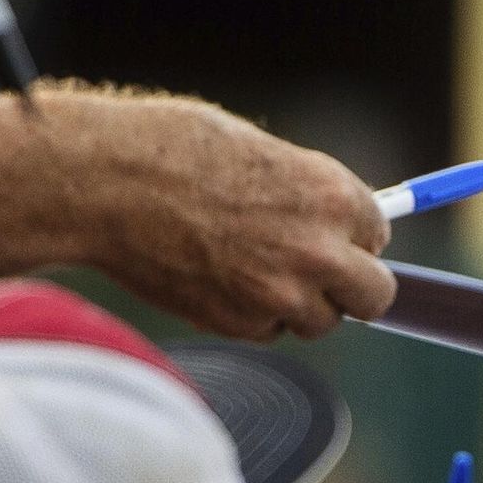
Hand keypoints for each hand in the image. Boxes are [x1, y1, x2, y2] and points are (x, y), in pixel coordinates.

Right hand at [60, 88, 393, 338]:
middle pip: (375, 296)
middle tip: (322, 276)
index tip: (336, 237)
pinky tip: (215, 278)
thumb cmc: (173, 150)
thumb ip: (307, 194)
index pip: (378, 235)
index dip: (353, 237)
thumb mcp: (261, 153)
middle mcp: (320, 250)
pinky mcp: (241, 324)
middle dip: (352, 288)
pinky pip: (268, 331)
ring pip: (320, 320)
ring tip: (250, 268)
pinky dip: (251, 315)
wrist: (105, 184)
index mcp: (333, 195)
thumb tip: (333, 222)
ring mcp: (283, 294)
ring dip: (298, 304)